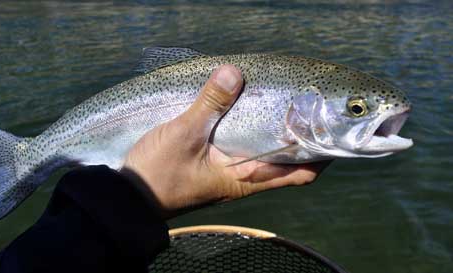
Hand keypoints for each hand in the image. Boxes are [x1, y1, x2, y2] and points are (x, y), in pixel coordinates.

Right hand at [122, 65, 328, 218]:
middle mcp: (245, 178)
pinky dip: (255, 133)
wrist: (131, 196)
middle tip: (312, 111)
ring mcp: (231, 174)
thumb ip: (209, 103)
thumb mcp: (183, 135)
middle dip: (303, 140)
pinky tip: (250, 113)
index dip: (322, 156)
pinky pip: (245, 151)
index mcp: (247, 178)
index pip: (299, 173)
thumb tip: (233, 73)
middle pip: (288, 162)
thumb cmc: (159, 173)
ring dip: (280, 135)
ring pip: (267, 155)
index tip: (333, 132)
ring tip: (287, 108)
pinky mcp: (216, 167)